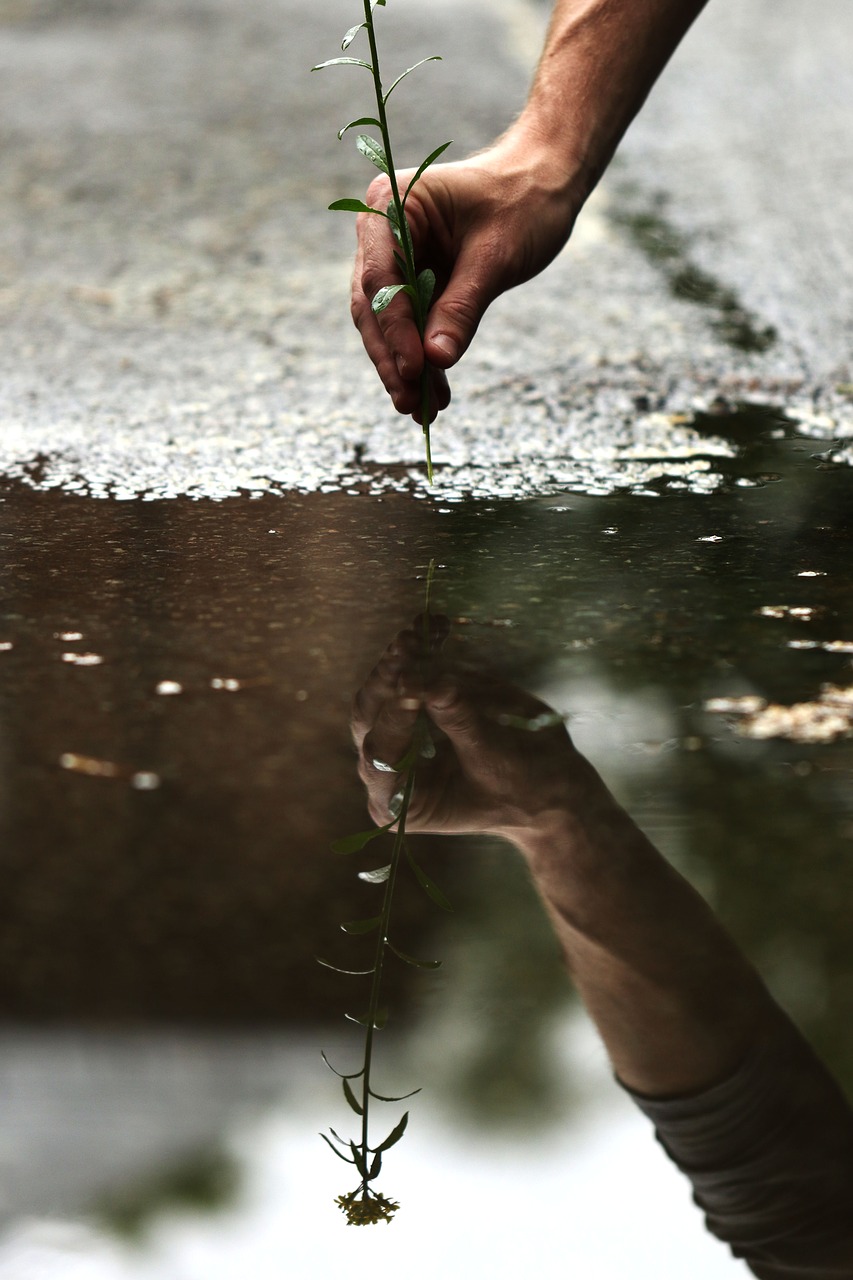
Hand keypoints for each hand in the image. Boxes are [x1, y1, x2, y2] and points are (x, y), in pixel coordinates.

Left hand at [350, 620, 599, 841]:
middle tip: (405, 649)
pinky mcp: (421, 702)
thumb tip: (430, 683)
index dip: (393, 720)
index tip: (411, 687)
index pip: (380, 756)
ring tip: (417, 631)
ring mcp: (402, 730)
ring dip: (401, 656)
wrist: (548, 783)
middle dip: (387, 680)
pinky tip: (435, 623)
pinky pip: (413, 670)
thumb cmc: (521, 788)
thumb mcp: (493, 760)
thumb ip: (459, 722)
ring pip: (386, 688)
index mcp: (396, 799)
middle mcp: (389, 764)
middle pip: (371, 716)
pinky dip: (424, 646)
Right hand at [351, 134, 581, 422]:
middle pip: (375, 307)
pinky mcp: (413, 280)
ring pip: (388, 325)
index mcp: (393, 204)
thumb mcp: (496, 257)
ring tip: (424, 411)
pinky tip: (434, 395)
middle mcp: (382, 231)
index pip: (381, 277)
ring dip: (405, 369)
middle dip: (394, 359)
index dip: (394, 329)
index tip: (415, 369)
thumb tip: (435, 359)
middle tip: (411, 403)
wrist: (544, 183)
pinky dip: (422, 359)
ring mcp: (394, 257)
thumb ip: (462, 307)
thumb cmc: (523, 203)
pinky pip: (411, 326)